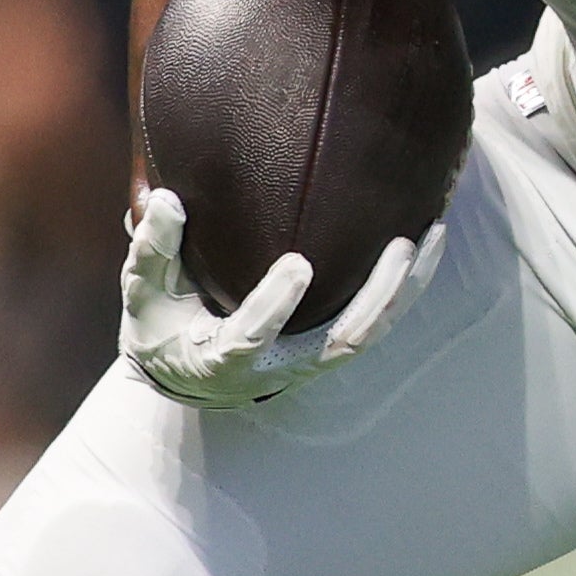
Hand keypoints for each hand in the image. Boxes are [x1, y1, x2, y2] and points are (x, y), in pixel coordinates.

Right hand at [117, 188, 442, 409]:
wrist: (186, 374)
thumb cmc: (161, 325)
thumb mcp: (143, 293)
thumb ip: (152, 250)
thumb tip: (167, 200)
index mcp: (223, 360)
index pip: (253, 337)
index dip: (276, 306)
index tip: (298, 265)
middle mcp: (277, 369)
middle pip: (341, 341)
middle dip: (377, 297)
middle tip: (401, 246)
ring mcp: (309, 363)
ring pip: (369, 334)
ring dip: (405, 289)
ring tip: (432, 235)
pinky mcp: (329, 350)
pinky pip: (375, 324)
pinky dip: (404, 289)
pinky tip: (426, 245)